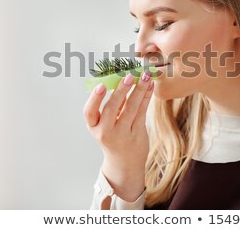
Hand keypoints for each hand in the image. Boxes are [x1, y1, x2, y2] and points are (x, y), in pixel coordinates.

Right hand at [84, 70, 153, 201]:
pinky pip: (142, 112)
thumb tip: (122, 78)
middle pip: (112, 108)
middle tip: (129, 76)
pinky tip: (150, 86)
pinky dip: (146, 97)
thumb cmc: (114, 137)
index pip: (89, 112)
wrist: (125, 163)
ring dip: (139, 90)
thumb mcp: (107, 123)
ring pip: (131, 109)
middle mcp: (105, 132)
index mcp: (94, 127)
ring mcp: (122, 134)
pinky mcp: (137, 134)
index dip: (94, 98)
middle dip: (121, 90)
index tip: (101, 85)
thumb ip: (114, 104)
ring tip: (145, 76)